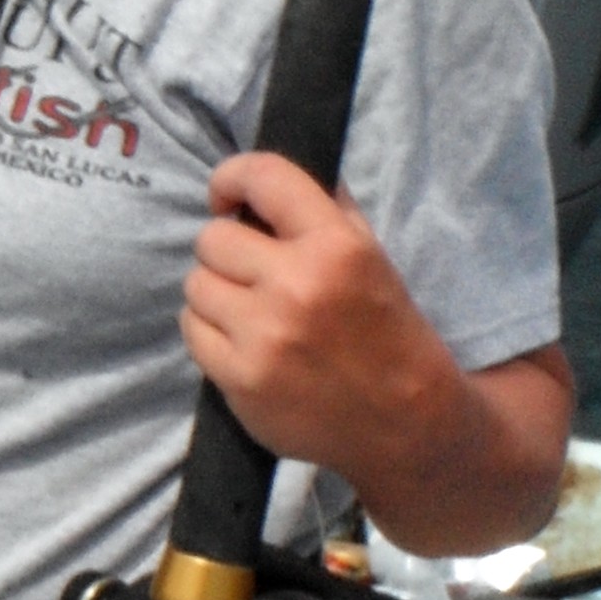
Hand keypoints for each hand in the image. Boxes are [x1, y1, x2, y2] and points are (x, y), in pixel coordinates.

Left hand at [181, 151, 571, 556]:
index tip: (228, 195)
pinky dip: (210, 332)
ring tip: (252, 310)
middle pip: (213, 239)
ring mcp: (265, 337)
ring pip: (196, 284)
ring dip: (217, 293)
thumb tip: (264, 178)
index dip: (232, 177)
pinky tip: (244, 342)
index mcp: (337, 246)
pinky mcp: (241, 380)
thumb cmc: (387, 332)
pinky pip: (192, 330)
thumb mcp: (372, 256)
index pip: (262, 176)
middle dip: (229, 251)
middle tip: (254, 272)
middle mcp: (297, 286)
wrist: (408, 423)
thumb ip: (325, 209)